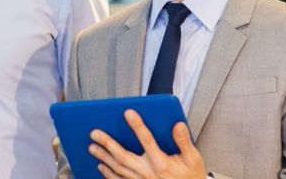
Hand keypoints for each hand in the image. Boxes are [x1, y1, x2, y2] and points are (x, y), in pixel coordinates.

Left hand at [89, 109, 205, 178]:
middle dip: (107, 143)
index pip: (147, 140)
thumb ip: (184, 142)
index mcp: (162, 163)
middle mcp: (148, 173)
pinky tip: (100, 167)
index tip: (128, 112)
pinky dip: (108, 174)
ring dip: (104, 157)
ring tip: (92, 147)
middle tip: (94, 133)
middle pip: (123, 156)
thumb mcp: (193, 159)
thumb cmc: (190, 176)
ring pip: (118, 169)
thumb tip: (178, 125)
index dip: (137, 126)